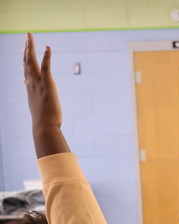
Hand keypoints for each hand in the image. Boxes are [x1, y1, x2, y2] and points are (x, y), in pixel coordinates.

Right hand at [23, 33, 68, 157]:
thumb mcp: (38, 108)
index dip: (25, 59)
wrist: (44, 126)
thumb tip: (32, 97)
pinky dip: (46, 57)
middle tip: (27, 37)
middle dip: (26, 48)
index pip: (26, 70)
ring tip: (30, 36)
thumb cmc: (44, 120)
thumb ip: (35, 99)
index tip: (25, 50)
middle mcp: (31, 83)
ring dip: (30, 48)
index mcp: (30, 88)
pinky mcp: (47, 84)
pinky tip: (47, 47)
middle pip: (26, 62)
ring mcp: (38, 83)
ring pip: (32, 61)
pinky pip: (46, 67)